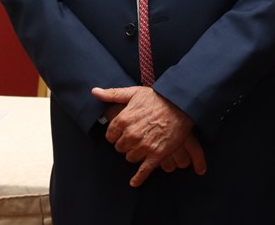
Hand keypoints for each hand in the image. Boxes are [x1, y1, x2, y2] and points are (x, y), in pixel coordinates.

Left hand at [91, 86, 206, 186]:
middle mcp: (131, 135)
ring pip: (130, 157)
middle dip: (125, 143)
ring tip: (143, 145)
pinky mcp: (156, 155)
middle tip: (135, 136)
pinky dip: (138, 178)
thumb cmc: (156, 98)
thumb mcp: (133, 93)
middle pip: (120, 148)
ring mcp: (143, 146)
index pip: (110, 136)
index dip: (116, 134)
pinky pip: (144, 171)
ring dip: (134, 153)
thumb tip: (94, 92)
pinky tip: (133, 183)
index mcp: (123, 120)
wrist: (179, 104)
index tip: (123, 131)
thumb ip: (112, 94)